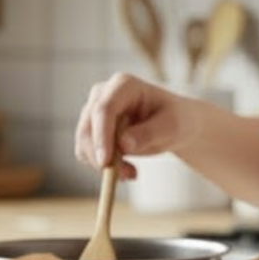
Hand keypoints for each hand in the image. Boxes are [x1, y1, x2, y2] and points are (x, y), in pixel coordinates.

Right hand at [74, 72, 199, 178]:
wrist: (171, 126)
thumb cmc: (175, 120)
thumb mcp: (171, 127)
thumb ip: (149, 133)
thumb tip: (124, 143)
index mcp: (123, 85)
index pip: (103, 109)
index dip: (101, 136)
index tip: (105, 162)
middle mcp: (102, 94)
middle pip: (88, 127)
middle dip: (102, 156)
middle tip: (128, 175)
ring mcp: (93, 111)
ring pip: (83, 143)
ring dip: (103, 164)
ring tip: (132, 172)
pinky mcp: (90, 129)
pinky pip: (85, 152)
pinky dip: (101, 166)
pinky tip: (125, 168)